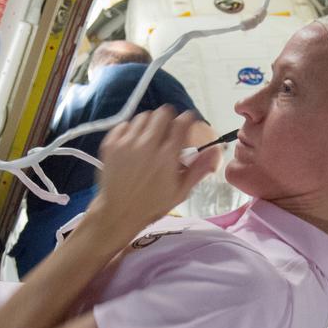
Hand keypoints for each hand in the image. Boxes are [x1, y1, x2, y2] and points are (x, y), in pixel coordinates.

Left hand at [90, 107, 220, 233]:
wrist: (119, 213)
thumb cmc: (153, 205)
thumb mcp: (181, 191)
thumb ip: (199, 169)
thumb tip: (216, 150)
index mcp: (167, 156)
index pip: (182, 123)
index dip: (187, 119)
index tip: (188, 122)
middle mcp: (147, 145)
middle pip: (162, 113)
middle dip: (169, 118)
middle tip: (169, 130)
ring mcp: (126, 143)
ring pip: (143, 117)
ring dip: (150, 123)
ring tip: (151, 136)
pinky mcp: (110, 145)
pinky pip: (124, 124)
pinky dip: (131, 130)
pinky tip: (134, 142)